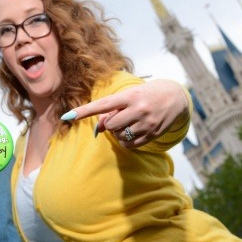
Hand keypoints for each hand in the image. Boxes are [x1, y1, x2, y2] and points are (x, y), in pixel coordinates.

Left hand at [61, 79, 189, 147]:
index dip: (84, 111)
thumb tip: (100, 128)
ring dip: (118, 132)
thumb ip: (112, 110)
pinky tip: (132, 132)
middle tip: (119, 117)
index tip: (67, 116)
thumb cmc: (144, 96)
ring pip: (119, 136)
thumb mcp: (129, 96)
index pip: (102, 105)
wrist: (174, 97)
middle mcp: (139, 109)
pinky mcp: (153, 134)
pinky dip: (125, 141)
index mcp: (130, 96)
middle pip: (110, 124)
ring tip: (128, 123)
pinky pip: (129, 145)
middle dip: (109, 124)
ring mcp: (147, 123)